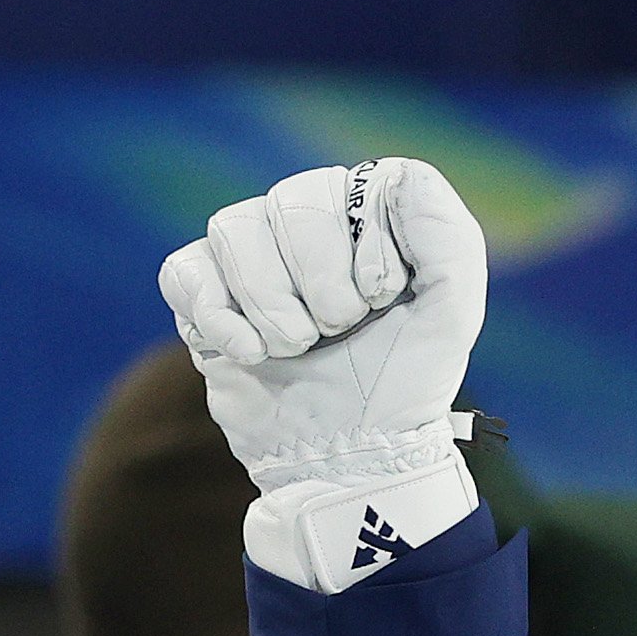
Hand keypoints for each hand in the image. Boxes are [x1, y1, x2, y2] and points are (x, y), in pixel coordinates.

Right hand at [159, 158, 487, 590]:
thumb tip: (405, 179)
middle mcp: (305, 221)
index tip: (384, 299)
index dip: (372, 250)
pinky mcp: (201, 290)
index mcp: (369, 219)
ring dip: (277, 309)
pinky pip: (185, 271)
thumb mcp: (451, 318)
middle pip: (295, 202)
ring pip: (234, 229)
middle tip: (341, 330)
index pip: (368, 183)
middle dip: (325, 286)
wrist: (348, 456)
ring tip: (301, 348)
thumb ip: (450, 242)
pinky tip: (253, 354)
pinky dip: (220, 319)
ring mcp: (248, 252)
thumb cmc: (402, 384)